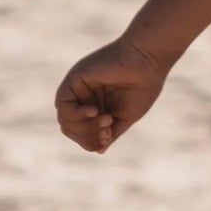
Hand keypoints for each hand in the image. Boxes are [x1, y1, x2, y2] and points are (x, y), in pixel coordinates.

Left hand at [54, 35, 168, 153]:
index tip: (110, 135)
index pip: (81, 133)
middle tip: (107, 130)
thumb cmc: (143, 86)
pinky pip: (63, 104)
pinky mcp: (74, 78)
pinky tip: (94, 111)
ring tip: (106, 119)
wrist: (148, 60)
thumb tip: (99, 150)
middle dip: (87, 136)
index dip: (91, 141)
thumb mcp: (125, 117)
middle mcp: (84, 98)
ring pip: (65, 120)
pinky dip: (76, 114)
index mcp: (97, 107)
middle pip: (71, 129)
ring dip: (84, 127)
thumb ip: (110, 132)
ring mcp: (78, 89)